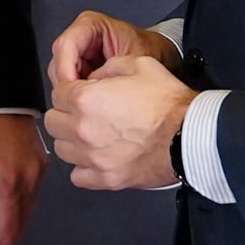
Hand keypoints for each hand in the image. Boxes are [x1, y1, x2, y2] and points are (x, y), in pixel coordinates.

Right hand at [47, 10, 181, 95]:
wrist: (161, 57)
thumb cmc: (150, 51)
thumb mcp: (133, 58)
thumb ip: (110, 70)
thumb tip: (89, 86)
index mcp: (90, 24)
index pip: (65, 46)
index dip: (66, 70)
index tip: (72, 89)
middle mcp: (80, 36)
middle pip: (59, 61)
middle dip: (68, 84)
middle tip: (81, 101)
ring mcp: (78, 53)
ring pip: (60, 75)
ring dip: (73, 90)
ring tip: (92, 101)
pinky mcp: (79, 67)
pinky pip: (69, 83)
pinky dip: (79, 94)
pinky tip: (93, 101)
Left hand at [49, 54, 195, 192]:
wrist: (191, 135)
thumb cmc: (168, 102)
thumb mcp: (139, 64)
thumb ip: (108, 67)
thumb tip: (94, 76)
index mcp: (86, 99)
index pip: (58, 93)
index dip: (70, 90)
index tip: (81, 92)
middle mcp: (82, 130)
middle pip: (53, 122)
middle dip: (65, 114)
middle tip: (84, 112)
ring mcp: (93, 158)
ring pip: (62, 149)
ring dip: (72, 140)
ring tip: (90, 135)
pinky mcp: (106, 179)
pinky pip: (78, 176)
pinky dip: (83, 168)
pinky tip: (96, 158)